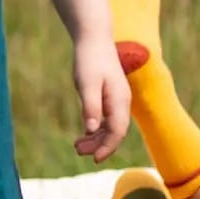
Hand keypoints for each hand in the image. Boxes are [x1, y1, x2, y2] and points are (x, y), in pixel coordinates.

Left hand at [71, 37, 129, 163]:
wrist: (94, 38)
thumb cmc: (89, 59)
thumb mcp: (86, 83)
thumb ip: (90, 106)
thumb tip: (92, 130)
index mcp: (119, 100)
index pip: (117, 131)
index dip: (107, 147)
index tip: (94, 159)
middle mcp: (122, 102)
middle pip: (115, 132)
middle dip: (100, 146)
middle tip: (78, 151)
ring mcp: (117, 99)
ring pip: (111, 127)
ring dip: (97, 139)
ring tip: (77, 146)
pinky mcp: (110, 96)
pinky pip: (107, 119)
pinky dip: (97, 129)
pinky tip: (85, 134)